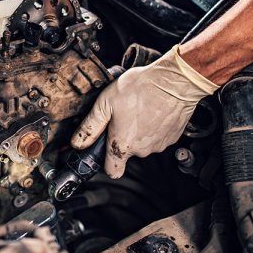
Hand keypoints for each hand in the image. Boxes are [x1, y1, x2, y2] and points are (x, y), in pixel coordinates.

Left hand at [71, 45, 218, 178]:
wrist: (174, 81)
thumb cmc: (142, 88)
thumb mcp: (105, 103)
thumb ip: (90, 126)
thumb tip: (78, 142)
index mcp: (123, 144)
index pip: (112, 171)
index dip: (105, 162)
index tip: (103, 151)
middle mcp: (142, 150)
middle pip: (127, 152)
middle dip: (122, 136)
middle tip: (121, 115)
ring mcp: (159, 144)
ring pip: (143, 143)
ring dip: (139, 131)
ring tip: (138, 109)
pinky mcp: (172, 137)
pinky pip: (157, 136)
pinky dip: (154, 126)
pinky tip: (151, 109)